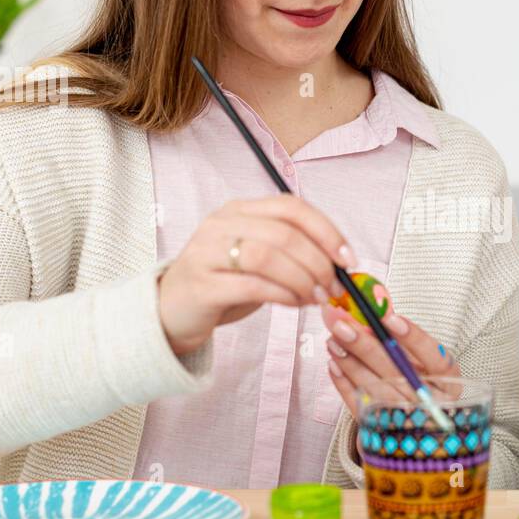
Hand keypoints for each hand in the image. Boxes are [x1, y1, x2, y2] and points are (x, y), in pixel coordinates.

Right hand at [157, 194, 353, 356]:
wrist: (170, 311)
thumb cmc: (223, 284)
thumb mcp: (258, 259)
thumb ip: (292, 253)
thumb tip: (339, 266)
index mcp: (239, 210)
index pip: (292, 207)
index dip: (327, 231)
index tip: (348, 259)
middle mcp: (221, 224)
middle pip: (284, 233)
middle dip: (319, 262)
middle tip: (333, 287)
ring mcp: (207, 252)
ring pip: (269, 257)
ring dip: (302, 280)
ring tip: (315, 298)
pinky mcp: (203, 285)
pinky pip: (254, 286)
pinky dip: (283, 295)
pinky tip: (294, 305)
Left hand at [320, 304, 460, 412]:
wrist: (413, 425)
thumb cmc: (420, 380)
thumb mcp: (423, 360)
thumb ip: (402, 336)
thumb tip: (376, 305)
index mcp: (448, 382)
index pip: (435, 358)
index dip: (414, 338)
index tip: (389, 318)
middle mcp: (431, 403)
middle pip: (396, 372)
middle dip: (366, 345)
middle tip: (342, 324)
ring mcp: (405, 419)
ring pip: (375, 389)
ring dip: (350, 362)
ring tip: (333, 340)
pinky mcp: (381, 430)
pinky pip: (360, 406)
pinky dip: (344, 384)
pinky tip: (334, 364)